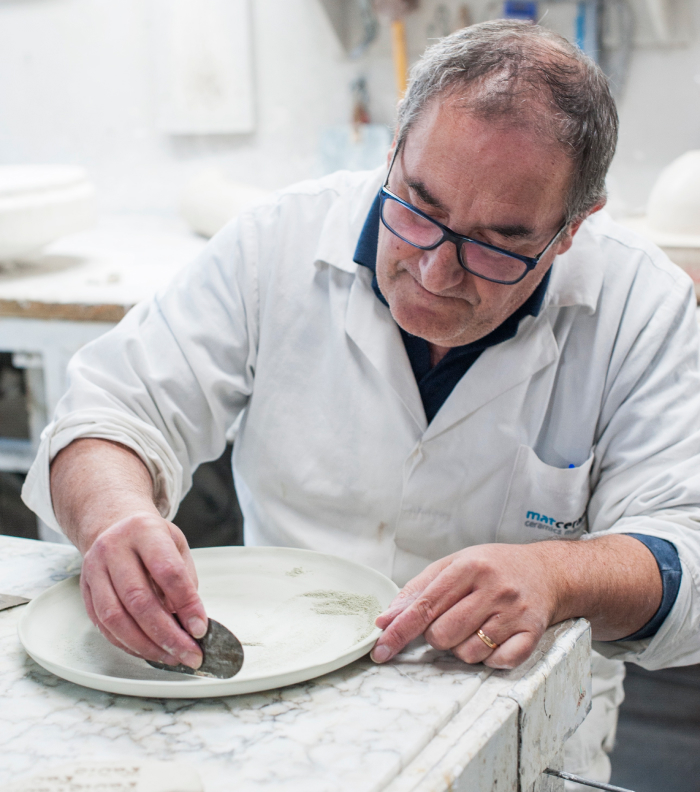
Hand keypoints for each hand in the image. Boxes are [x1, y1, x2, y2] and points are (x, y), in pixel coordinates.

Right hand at [79, 511, 207, 668]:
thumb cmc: (152, 538)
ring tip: (171, 657)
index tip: (200, 628)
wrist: (114, 524)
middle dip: (167, 634)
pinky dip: (127, 644)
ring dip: (146, 645)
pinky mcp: (85, 590)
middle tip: (189, 653)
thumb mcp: (176, 544)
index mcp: (144, 530)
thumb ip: (184, 579)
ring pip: (116, 618)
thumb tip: (191, 623)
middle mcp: (114, 548)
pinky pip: (104, 625)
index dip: (186, 603)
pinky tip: (148, 651)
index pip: (168, 572)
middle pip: (139, 599)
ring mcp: (94, 569)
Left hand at [371, 543, 557, 668]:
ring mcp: (514, 612)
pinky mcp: (532, 633)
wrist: (547, 571)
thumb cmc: (494, 567)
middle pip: (443, 634)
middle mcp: (493, 588)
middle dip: (437, 636)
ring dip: (462, 648)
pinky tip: (493, 638)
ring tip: (475, 626)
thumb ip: (418, 590)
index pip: (424, 606)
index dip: (399, 630)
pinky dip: (489, 658)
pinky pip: (498, 662)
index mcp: (469, 567)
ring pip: (468, 653)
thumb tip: (386, 619)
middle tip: (452, 620)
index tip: (380, 649)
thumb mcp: (454, 565)